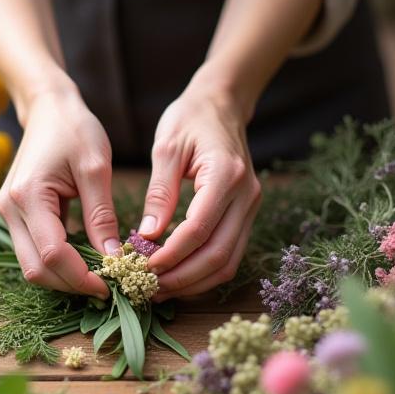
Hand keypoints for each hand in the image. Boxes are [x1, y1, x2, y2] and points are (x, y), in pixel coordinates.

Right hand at [0, 88, 119, 298]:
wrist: (49, 108)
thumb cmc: (75, 130)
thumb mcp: (96, 169)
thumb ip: (102, 216)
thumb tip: (114, 259)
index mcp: (29, 195)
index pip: (53, 254)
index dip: (81, 277)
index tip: (112, 284)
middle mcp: (10, 209)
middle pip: (36, 269)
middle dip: (71, 284)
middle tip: (107, 287)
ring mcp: (9, 214)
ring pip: (32, 265)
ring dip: (64, 277)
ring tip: (99, 276)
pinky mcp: (16, 215)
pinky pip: (34, 251)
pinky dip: (58, 263)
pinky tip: (85, 261)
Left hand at [140, 91, 260, 299]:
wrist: (222, 105)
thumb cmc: (189, 119)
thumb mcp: (167, 147)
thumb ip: (160, 193)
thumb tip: (147, 235)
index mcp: (226, 175)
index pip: (200, 229)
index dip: (172, 255)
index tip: (143, 267)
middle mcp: (246, 195)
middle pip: (218, 254)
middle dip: (182, 277)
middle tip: (148, 288)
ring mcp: (251, 207)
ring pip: (228, 262)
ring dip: (194, 282)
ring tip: (160, 289)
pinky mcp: (246, 214)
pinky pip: (230, 254)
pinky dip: (204, 272)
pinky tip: (178, 276)